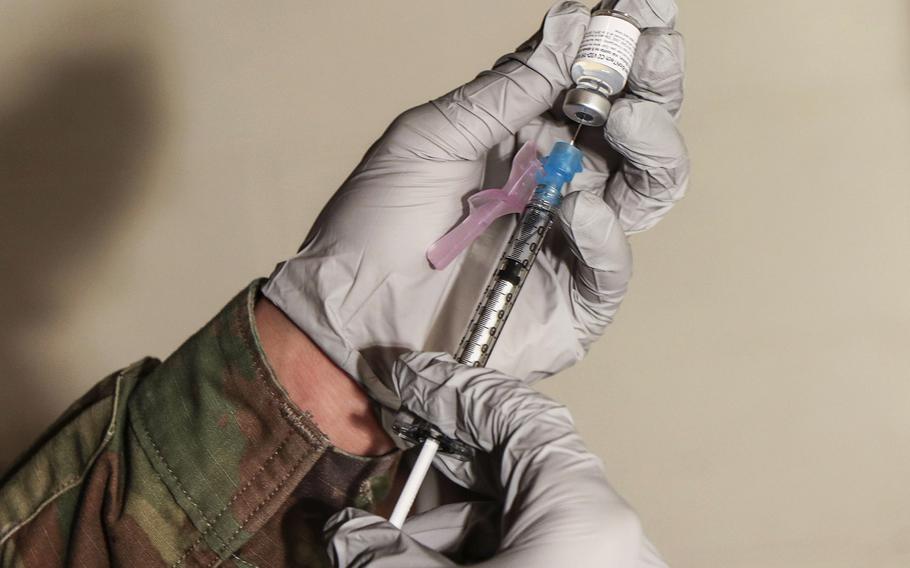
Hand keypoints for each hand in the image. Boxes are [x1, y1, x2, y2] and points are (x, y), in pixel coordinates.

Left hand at [262, 1, 687, 406]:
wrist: (348, 310)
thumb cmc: (376, 222)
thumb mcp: (432, 138)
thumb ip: (505, 93)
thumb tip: (573, 28)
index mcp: (524, 135)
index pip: (587, 80)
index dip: (619, 42)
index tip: (644, 5)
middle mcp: (557, 180)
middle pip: (633, 128)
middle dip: (653, 86)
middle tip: (651, 53)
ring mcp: (569, 239)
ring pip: (645, 189)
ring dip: (649, 148)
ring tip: (625, 122)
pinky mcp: (573, 300)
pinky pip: (610, 266)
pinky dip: (604, 235)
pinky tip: (580, 211)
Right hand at [323, 352, 667, 566]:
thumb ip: (386, 555)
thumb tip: (342, 531)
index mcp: (580, 510)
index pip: (517, 412)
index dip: (455, 388)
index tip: (408, 377)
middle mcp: (595, 528)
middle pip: (510, 457)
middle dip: (442, 449)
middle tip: (395, 434)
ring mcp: (587, 556)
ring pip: (507, 509)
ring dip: (444, 515)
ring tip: (386, 533)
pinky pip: (517, 544)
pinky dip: (468, 544)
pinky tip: (420, 555)